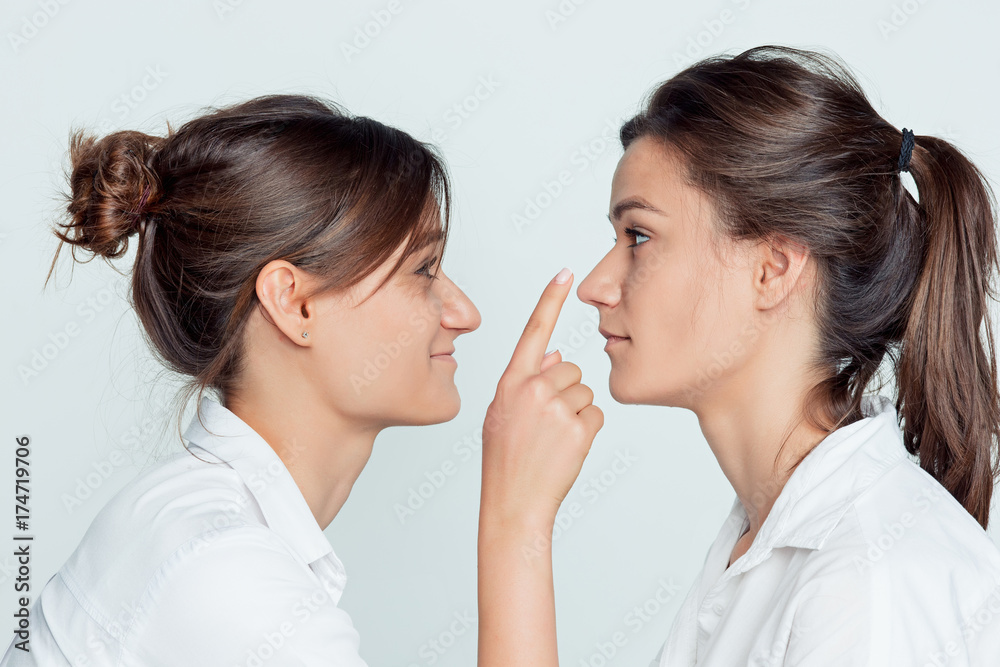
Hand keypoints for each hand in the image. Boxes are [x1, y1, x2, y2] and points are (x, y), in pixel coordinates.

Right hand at [480, 268, 604, 527]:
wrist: (514, 502)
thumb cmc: (507, 459)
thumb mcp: (504, 414)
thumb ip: (527, 382)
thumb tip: (559, 355)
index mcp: (510, 382)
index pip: (533, 330)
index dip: (549, 299)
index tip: (565, 271)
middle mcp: (531, 388)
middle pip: (571, 370)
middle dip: (566, 393)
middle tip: (546, 425)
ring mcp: (554, 408)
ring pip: (586, 392)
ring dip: (577, 413)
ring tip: (553, 439)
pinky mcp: (577, 427)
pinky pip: (596, 414)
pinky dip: (588, 430)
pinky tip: (566, 448)